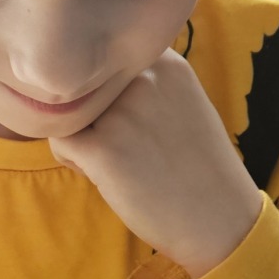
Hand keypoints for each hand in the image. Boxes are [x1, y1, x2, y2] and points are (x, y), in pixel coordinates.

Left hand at [49, 49, 261, 278]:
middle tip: (122, 145)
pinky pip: (58, 140)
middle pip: (84, 84)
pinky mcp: (103, 149)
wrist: (220, 220)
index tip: (131, 119)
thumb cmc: (197, 167)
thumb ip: (145, 84)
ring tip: (113, 161)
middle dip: (92, 113)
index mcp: (164, 62)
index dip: (107, 89)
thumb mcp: (182, 103)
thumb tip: (93, 80)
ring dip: (80, 136)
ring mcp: (122, 112)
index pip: (106, 58)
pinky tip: (103, 176)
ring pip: (67, 111)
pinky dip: (71, 160)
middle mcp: (143, 78)